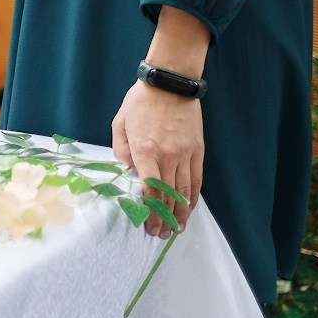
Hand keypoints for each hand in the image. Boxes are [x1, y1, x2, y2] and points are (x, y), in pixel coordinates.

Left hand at [112, 80, 203, 236]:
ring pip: (185, 191)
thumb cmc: (140, 102)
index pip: (150, 189)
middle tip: (160, 234)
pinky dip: (193, 197)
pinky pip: (196, 179)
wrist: (170, 83)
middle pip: (168, 195)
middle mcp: (167, 155)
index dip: (150, 211)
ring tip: (177, 229)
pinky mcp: (197, 150)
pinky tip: (189, 208)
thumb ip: (122, 151)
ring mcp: (185, 154)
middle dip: (164, 219)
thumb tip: (129, 172)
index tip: (148, 225)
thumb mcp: (119, 124)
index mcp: (145, 150)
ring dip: (181, 213)